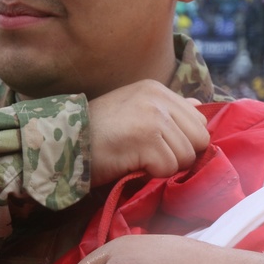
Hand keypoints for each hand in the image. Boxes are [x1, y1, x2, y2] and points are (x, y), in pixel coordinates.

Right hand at [87, 80, 209, 186]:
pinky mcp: (148, 139)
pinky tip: (131, 164)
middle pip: (199, 139)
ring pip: (186, 157)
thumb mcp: (135, 111)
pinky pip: (169, 168)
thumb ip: (169, 110)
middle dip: (179, 155)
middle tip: (149, 156)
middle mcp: (158, 99)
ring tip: (137, 159)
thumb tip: (199, 108)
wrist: (64, 144)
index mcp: (157, 90)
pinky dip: (152, 174)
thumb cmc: (98, 134)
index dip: (183, 141)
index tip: (158, 147)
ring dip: (164, 167)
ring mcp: (154, 118)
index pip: (198, 121)